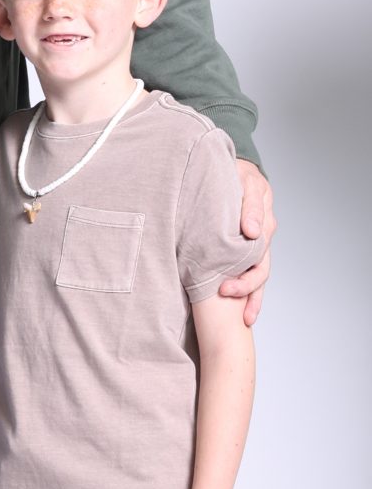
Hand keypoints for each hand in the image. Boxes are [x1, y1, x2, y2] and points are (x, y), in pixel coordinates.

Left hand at [220, 160, 275, 328]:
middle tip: (225, 293)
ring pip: (260, 274)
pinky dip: (251, 295)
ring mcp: (257, 244)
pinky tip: (247, 313)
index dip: (244, 269)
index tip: (226, 283)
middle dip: (246, 285)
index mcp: (261, 217)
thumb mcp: (242, 180)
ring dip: (253, 295)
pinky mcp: (247, 251)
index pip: (258, 245)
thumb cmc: (233, 173)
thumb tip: (252, 231)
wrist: (230, 170)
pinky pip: (253, 275)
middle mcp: (263, 234)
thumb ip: (248, 203)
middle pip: (261, 265)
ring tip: (246, 317)